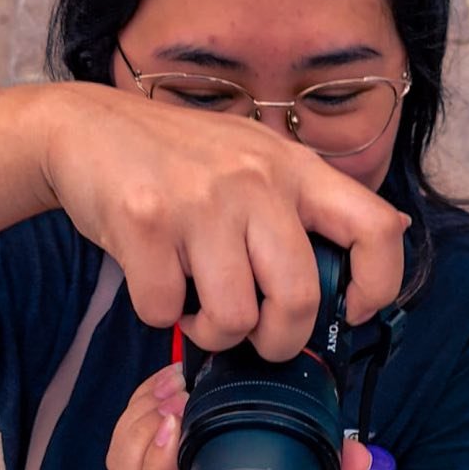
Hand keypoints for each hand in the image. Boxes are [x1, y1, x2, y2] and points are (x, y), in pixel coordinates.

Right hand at [43, 83, 409, 361]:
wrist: (87, 127)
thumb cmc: (179, 161)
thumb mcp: (257, 162)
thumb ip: (308, 205)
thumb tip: (381, 241)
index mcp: (295, 168)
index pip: (376, 229)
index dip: (379, 286)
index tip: (353, 311)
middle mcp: (256, 180)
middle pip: (299, 300)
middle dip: (277, 342)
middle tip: (254, 335)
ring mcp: (200, 200)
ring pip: (232, 318)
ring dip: (210, 332)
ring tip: (195, 305)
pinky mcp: (144, 220)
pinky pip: (164, 311)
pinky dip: (158, 313)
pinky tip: (154, 280)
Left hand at [106, 364, 371, 469]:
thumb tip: (358, 455)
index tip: (174, 423)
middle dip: (141, 435)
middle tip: (174, 395)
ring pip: (119, 461)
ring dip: (137, 417)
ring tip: (173, 384)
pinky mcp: (150, 463)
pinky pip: (124, 438)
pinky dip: (138, 405)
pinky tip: (167, 381)